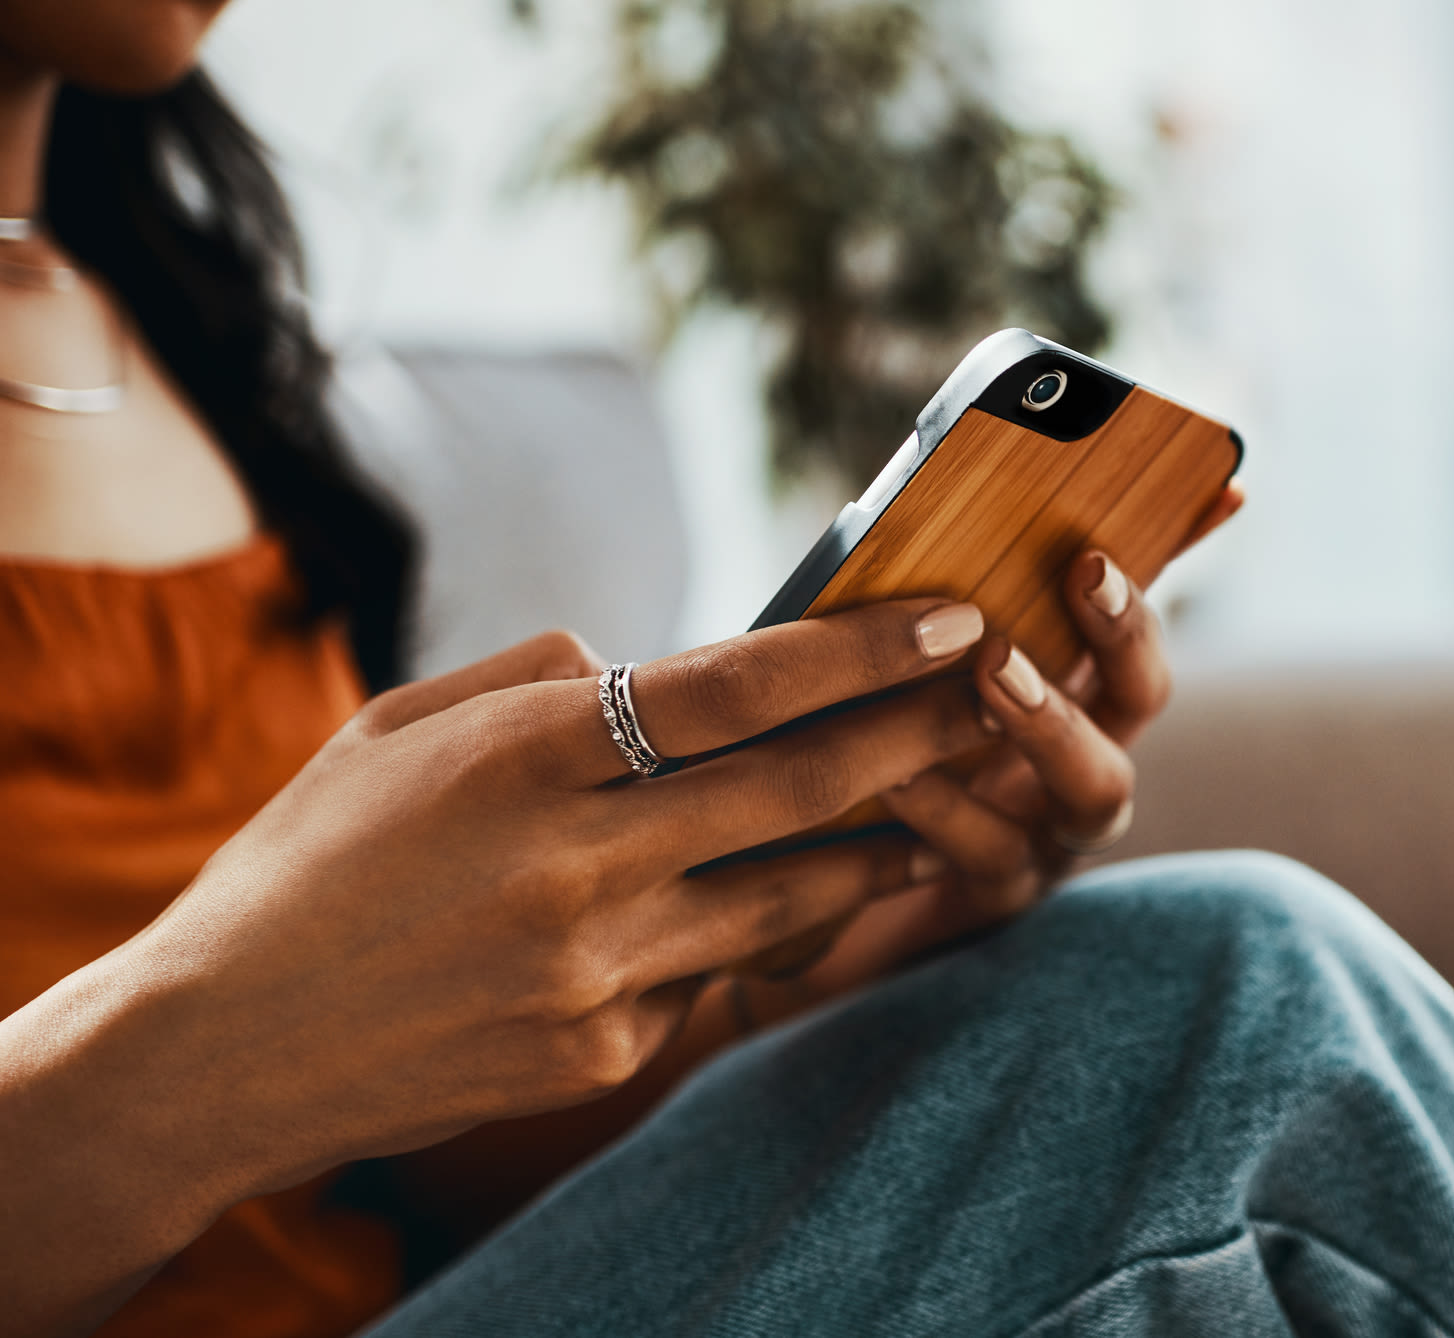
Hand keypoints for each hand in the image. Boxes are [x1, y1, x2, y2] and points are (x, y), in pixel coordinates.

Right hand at [0, 596, 993, 1317]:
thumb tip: (651, 666)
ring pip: (790, 893)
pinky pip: (716, 975)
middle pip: (798, 788)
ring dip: (881, 839)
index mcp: (519, 759)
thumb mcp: (398, 729)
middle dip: (919, 733)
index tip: (952, 619)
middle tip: (1003, 694)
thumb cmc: (310, 863)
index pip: (734, 689)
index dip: (860, 651)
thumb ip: (536, 683)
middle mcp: (573, 866)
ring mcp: (596, 974)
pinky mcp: (603, 1055)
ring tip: (946, 798)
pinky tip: (791, 898)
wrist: (218, 1049)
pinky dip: (758, 930)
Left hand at [735, 484, 1244, 1017]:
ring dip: (1053, 720)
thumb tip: (1037, 504)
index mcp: (1071, 694)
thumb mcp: (916, 661)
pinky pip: (994, 856)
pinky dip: (950, 812)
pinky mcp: (993, 898)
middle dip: (1122, 632)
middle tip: (1085, 573)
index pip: (1133, 623)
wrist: (814, 887)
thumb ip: (957, 589)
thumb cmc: (876, 743)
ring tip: (994, 668)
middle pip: (1140, 697)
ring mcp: (1050, 833)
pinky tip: (897, 775)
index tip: (1111, 536)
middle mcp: (1080, 762)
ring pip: (1097, 788)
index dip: (1142, 577)